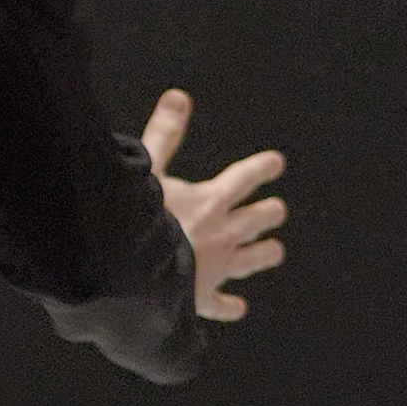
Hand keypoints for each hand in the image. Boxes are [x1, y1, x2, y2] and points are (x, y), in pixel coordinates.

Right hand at [140, 89, 291, 322]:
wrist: (129, 275)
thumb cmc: (134, 220)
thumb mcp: (146, 169)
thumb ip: (163, 134)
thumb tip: (179, 96)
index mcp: (210, 201)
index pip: (244, 178)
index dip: (261, 168)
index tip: (276, 163)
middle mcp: (221, 234)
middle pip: (255, 220)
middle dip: (267, 214)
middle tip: (277, 211)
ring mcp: (214, 268)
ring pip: (249, 261)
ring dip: (262, 254)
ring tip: (276, 251)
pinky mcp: (200, 298)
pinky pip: (219, 304)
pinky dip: (228, 306)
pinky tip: (238, 309)